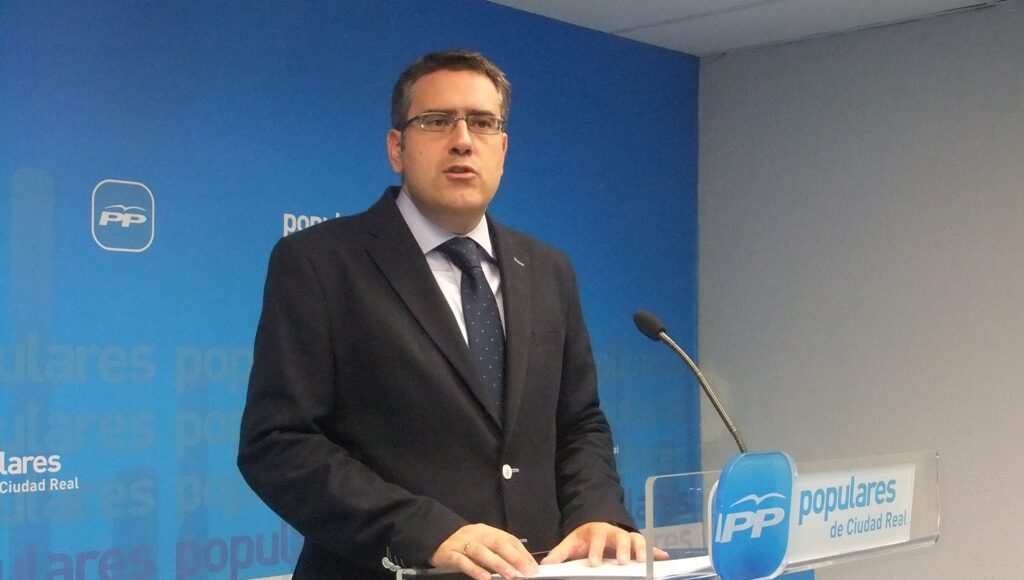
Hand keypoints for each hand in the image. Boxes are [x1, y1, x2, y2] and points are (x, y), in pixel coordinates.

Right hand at [430, 523, 538, 579]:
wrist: (436, 538)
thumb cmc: (465, 544)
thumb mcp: (483, 542)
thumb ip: (499, 550)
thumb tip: (521, 564)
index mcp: (487, 530)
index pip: (508, 539)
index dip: (521, 553)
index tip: (532, 567)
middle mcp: (476, 534)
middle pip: (497, 543)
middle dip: (514, 557)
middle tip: (526, 571)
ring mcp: (462, 543)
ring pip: (481, 551)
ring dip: (497, 564)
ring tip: (510, 575)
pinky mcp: (450, 554)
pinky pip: (463, 561)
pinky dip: (474, 569)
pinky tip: (485, 578)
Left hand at [540, 522, 669, 565]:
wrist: (598, 523)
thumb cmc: (585, 536)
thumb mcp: (571, 542)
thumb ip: (560, 553)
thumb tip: (546, 564)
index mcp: (598, 531)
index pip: (596, 539)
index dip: (595, 550)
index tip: (594, 563)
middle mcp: (615, 532)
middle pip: (621, 538)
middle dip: (622, 549)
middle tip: (622, 562)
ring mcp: (627, 536)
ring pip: (636, 540)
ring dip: (641, 549)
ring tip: (643, 562)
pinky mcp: (636, 543)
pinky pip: (648, 546)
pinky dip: (656, 552)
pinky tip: (664, 557)